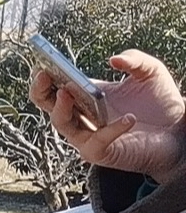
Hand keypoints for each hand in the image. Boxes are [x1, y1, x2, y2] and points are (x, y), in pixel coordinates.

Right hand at [32, 49, 185, 183]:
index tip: (45, 60)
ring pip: (61, 123)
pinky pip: (96, 141)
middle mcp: (79, 115)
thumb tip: (113, 60)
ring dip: (61, 108)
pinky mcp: (99, 153)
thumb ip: (135, 59)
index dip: (44, 75)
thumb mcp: (150, 72)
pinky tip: (129, 118)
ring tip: (69, 92)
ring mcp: (86, 135)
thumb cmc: (159, 103)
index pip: (52, 86)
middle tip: (45, 74)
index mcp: (84, 95)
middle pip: (46, 103)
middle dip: (40, 89)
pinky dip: (111, 130)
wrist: (177, 131)